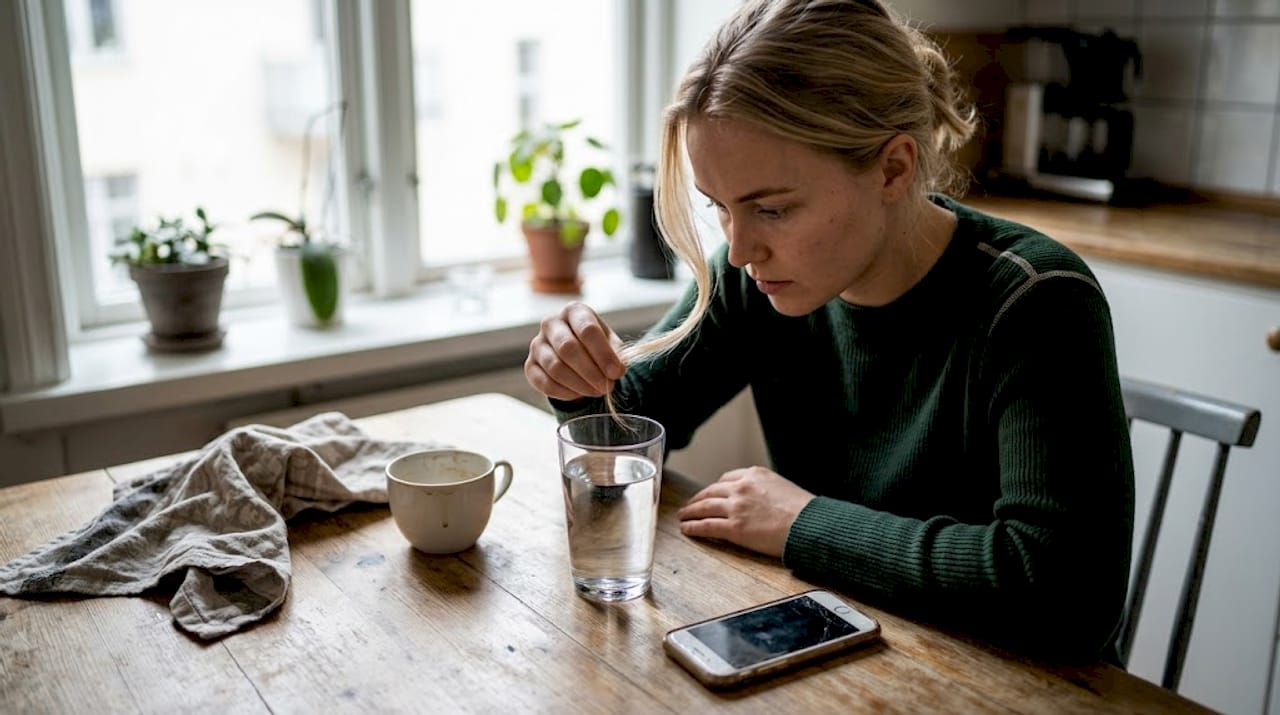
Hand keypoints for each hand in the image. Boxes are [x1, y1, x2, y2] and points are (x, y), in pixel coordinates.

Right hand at [525, 301, 625, 399]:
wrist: (577, 356)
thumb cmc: (596, 346)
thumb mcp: (611, 344)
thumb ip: (616, 355)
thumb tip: (616, 370)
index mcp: (574, 311)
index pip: (587, 330)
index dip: (603, 354)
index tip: (617, 373)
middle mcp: (551, 323)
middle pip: (567, 348)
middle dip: (590, 371)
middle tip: (606, 386)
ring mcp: (537, 344)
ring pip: (555, 367)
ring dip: (579, 384)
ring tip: (596, 391)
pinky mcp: (530, 366)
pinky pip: (545, 383)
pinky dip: (565, 392)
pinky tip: (579, 393)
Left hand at [677, 467, 814, 557]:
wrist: (809, 525)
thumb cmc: (803, 510)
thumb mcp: (782, 487)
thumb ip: (764, 489)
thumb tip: (758, 499)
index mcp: (754, 474)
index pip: (726, 478)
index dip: (716, 488)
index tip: (711, 494)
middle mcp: (741, 487)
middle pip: (711, 491)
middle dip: (698, 499)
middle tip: (690, 505)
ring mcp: (736, 507)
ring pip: (704, 507)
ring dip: (690, 512)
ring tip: (683, 516)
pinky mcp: (734, 528)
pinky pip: (707, 526)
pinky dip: (693, 527)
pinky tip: (687, 528)